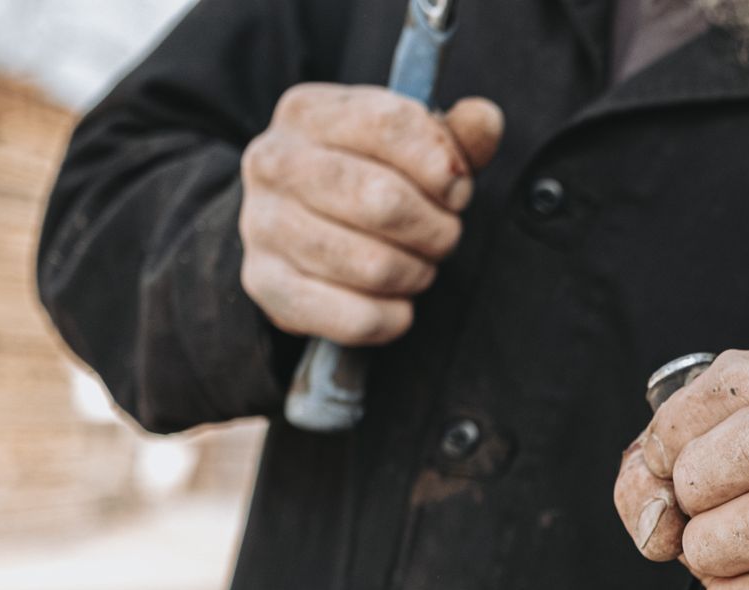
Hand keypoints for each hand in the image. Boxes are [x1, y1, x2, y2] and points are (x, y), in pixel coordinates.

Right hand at [240, 85, 504, 346]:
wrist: (295, 232)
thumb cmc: (366, 180)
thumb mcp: (411, 148)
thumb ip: (456, 137)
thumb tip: (485, 120)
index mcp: (308, 112)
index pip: (391, 123)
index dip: (443, 164)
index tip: (455, 188)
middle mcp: (274, 163)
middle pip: (384, 200)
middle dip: (437, 227)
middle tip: (440, 233)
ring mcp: (263, 226)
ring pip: (376, 267)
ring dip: (417, 273)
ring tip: (414, 263)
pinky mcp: (269, 287)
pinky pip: (358, 318)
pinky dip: (394, 317)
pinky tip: (393, 300)